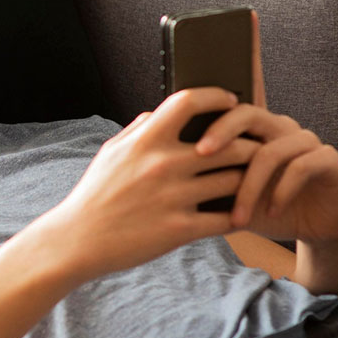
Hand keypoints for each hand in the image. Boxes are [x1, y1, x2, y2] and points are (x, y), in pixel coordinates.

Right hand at [48, 87, 259, 281]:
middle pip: (229, 144)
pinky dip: (237, 216)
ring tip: (255, 181)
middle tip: (259, 148)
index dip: (216, 96)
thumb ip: (136, 129)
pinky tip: (240, 215)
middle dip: (250, 145)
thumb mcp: (110, 153)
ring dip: (249, 181)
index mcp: (145, 141)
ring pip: (234, 180)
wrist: (78, 241)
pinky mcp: (179, 230)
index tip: (230, 100)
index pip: (188, 102)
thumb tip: (157, 112)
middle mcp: (162, 165)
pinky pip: (225, 219)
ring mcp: (173, 198)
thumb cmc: (95, 195)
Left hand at [195, 12, 337, 244]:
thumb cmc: (264, 207)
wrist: (315, 230)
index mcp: (256, 127)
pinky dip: (279, 192)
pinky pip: (300, 167)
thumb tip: (159, 158)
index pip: (248, 83)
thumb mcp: (228, 190)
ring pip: (270, 149)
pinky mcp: (329, 160)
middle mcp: (281, 125)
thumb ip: (205, 172)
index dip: (248, 50)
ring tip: (236, 215)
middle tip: (200, 156)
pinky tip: (269, 212)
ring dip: (248, 186)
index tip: (244, 15)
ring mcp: (307, 140)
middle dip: (220, 133)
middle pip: (247, 112)